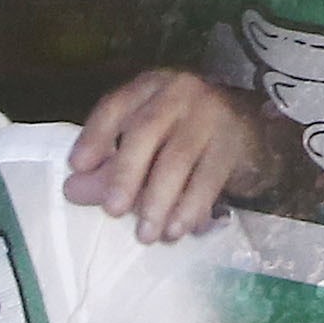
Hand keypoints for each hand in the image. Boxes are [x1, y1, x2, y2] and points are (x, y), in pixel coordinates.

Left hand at [63, 67, 270, 242]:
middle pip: (146, 130)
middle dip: (126, 173)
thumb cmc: (184, 137)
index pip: (116, 105)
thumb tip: (72, 189)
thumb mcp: (145, 146)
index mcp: (150, 88)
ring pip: (177, 158)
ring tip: (146, 234)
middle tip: (112, 210)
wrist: (251, 131)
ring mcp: (211, 114)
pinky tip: (178, 229)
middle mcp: (180, 92)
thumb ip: (107, 167)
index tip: (77, 167)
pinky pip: (208, 177)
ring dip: (158, 200)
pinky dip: (190, 207)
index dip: (95, 135)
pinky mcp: (234, 142)